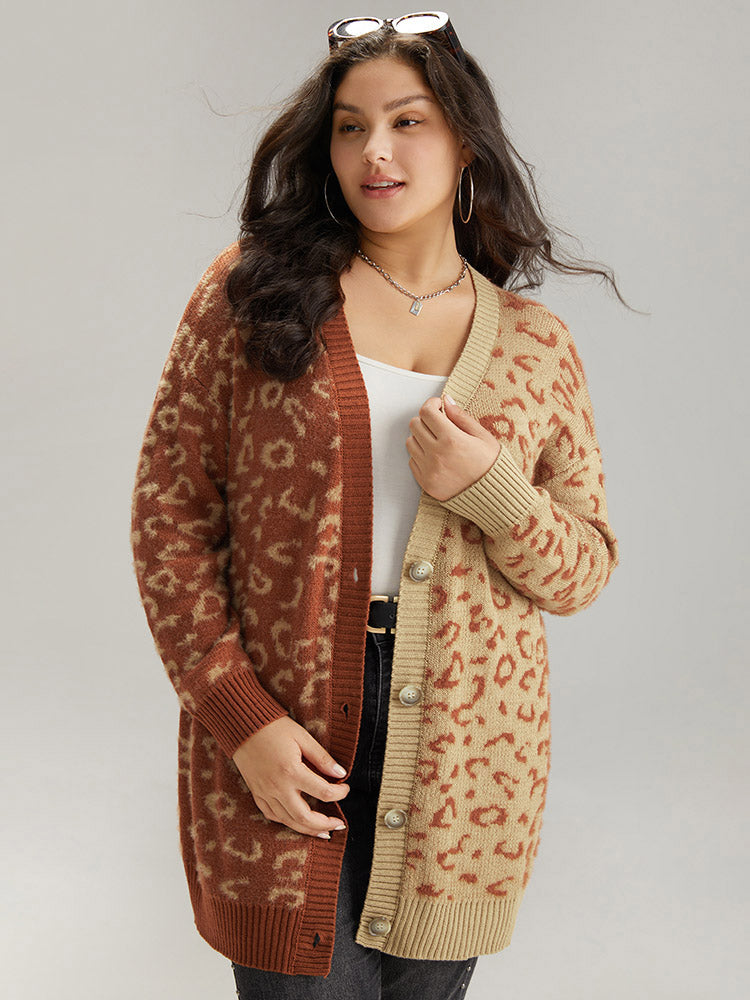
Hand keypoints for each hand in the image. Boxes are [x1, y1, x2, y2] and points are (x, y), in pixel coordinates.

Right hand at [232, 716, 349, 838]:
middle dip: (325, 824)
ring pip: (288, 821)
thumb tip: (341, 773)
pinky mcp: (256, 793)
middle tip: (339, 824)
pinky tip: (297, 822)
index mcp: (291, 771)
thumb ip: (322, 758)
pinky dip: (287, 822)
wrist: (242, 725)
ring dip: (308, 830)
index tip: (346, 788)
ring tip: (323, 832)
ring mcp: (265, 793)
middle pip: (305, 817)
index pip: (323, 792)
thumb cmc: (274, 727)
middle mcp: (277, 787)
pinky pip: (272, 815)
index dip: (339, 793)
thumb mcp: (302, 737)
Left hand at [406, 394, 500, 501]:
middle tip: (438, 423)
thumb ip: (462, 417)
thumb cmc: (491, 466)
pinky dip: (421, 456)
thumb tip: (446, 401)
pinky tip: (436, 457)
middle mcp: (437, 454)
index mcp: (452, 439)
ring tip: (437, 441)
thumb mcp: (483, 437)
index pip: (427, 412)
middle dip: (426, 419)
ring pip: (410, 442)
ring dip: (421, 437)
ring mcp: (429, 470)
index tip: (438, 406)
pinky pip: (412, 461)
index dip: (431, 404)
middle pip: (415, 425)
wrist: (494, 497)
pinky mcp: (426, 483)